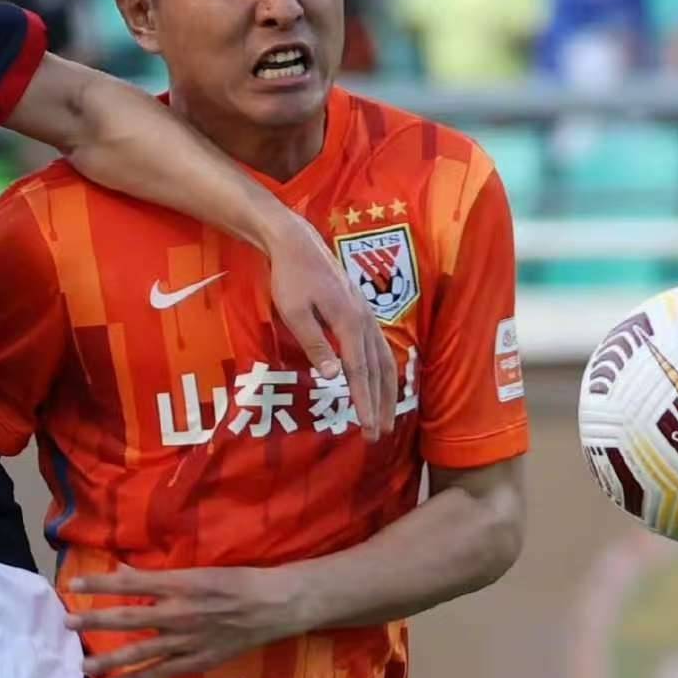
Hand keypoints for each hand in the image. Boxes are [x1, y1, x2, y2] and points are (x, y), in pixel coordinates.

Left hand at [68, 564, 313, 677]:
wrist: (273, 606)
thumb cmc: (236, 581)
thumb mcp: (197, 570)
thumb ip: (157, 576)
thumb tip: (121, 572)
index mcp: (180, 584)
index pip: (130, 583)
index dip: (100, 584)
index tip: (72, 583)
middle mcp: (179, 613)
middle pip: (129, 619)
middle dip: (95, 621)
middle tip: (67, 623)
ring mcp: (188, 640)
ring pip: (141, 651)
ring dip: (110, 658)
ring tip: (84, 664)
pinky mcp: (198, 660)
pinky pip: (163, 672)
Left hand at [260, 211, 393, 440]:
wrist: (298, 244)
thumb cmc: (290, 279)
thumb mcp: (295, 313)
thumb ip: (315, 344)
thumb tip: (333, 376)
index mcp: (349, 323)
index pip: (360, 372)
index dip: (365, 402)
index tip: (369, 428)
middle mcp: (365, 320)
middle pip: (380, 370)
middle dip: (381, 404)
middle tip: (379, 434)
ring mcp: (367, 315)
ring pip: (385, 359)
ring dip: (387, 390)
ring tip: (386, 416)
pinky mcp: (363, 312)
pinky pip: (381, 348)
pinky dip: (385, 371)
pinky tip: (382, 384)